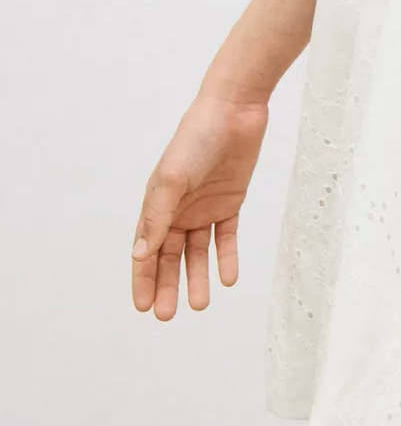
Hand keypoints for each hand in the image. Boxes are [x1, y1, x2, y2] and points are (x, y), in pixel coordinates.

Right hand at [131, 90, 269, 319]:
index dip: (143, 278)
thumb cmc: (196, 138)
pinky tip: (228, 279)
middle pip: (170, 256)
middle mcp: (178, 209)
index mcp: (157, 203)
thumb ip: (158, 217)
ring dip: (197, 277)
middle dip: (167, 285)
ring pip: (198, 251)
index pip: (145, 249)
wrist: (235, 111)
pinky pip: (226, 236)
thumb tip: (140, 254)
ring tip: (199, 304)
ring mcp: (204, 206)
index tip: (143, 307)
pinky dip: (226, 257)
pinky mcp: (230, 201)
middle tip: (168, 315)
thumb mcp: (172, 179)